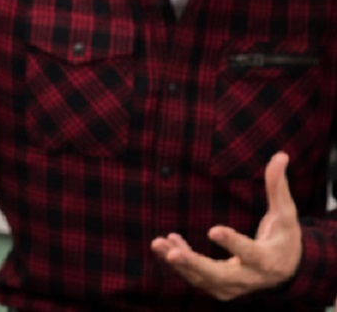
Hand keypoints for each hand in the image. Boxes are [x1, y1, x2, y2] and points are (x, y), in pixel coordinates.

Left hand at [151, 151, 301, 300]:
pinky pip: (197, 278)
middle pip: (220, 276)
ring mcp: (234, 287)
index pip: (251, 253)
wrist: (286, 271)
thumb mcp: (285, 214)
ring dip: (180, 262)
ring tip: (159, 243)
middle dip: (194, 265)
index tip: (212, 229)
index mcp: (269, 260)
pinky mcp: (220, 289)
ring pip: (203, 279)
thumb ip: (278, 187)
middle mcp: (250, 278)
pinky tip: (168, 243)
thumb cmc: (284, 237)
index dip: (233, 243)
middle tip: (172, 253)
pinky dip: (181, 263)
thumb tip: (280, 155)